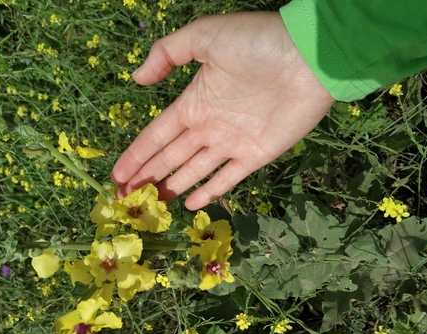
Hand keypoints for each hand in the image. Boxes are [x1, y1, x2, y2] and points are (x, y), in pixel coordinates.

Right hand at [111, 12, 334, 209]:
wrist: (308, 56)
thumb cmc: (256, 43)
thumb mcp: (205, 35)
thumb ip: (168, 53)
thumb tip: (136, 78)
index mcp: (194, 102)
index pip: (157, 135)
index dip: (137, 155)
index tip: (117, 175)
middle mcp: (209, 126)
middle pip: (171, 158)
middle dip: (147, 177)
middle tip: (125, 199)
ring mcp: (232, 143)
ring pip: (194, 171)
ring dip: (172, 187)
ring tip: (152, 205)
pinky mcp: (256, 155)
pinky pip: (228, 178)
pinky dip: (211, 192)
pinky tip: (192, 204)